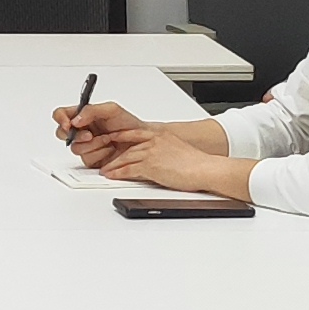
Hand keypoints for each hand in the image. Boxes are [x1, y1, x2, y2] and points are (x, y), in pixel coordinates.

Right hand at [54, 99, 144, 163]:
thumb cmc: (128, 124)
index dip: (60, 118)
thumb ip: (91, 110)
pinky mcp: (91, 159)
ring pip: (74, 147)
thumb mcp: (112, 109)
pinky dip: (99, 153)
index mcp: (83, 116)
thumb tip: (75, 120)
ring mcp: (85, 146)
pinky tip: (109, 149)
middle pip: (61, 133)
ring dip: (92, 144)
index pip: (61, 114)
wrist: (142, 141)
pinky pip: (86, 158)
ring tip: (107, 140)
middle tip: (88, 135)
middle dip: (75, 135)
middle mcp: (81, 130)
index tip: (68, 123)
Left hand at [106, 127, 233, 197]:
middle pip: (128, 147)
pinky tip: (112, 176)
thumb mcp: (178, 151)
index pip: (136, 133)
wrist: (204, 168)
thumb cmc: (196, 163)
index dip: (122, 136)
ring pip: (125, 158)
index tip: (112, 137)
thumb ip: (165, 152)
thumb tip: (160, 161)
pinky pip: (128, 169)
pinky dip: (118, 173)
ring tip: (105, 170)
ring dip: (113, 165)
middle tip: (104, 158)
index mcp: (161, 135)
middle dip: (113, 153)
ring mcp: (151, 152)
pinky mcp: (150, 165)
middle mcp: (154, 141)